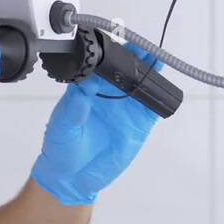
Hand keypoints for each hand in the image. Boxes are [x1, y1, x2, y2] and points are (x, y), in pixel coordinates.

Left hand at [30, 43, 163, 205]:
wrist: (71, 177)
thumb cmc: (61, 147)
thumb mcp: (63, 126)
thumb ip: (74, 106)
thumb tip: (84, 85)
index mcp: (86, 90)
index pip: (100, 66)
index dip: (109, 54)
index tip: (115, 46)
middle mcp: (107, 96)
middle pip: (124, 71)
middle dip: (135, 57)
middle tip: (143, 48)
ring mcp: (124, 110)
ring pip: (140, 86)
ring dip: (150, 72)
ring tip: (156, 61)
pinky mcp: (137, 126)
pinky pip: (151, 108)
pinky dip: (159, 97)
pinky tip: (162, 87)